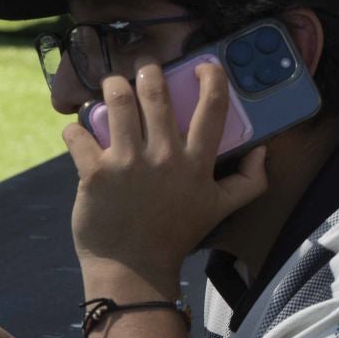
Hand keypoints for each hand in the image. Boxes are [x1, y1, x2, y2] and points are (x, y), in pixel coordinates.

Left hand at [65, 58, 268, 287]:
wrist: (133, 271)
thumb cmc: (174, 237)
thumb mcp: (219, 210)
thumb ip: (248, 182)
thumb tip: (263, 152)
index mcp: (196, 163)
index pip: (212, 108)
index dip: (210, 78)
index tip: (202, 66)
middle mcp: (164, 157)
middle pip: (156, 93)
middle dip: (148, 71)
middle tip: (143, 71)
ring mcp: (127, 163)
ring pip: (116, 101)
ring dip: (112, 86)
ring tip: (111, 87)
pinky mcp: (95, 173)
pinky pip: (78, 135)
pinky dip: (75, 128)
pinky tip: (78, 131)